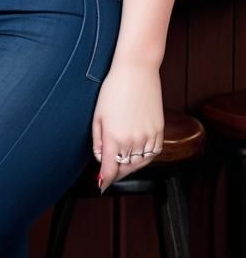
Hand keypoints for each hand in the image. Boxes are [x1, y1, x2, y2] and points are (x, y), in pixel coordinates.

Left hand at [92, 61, 163, 191]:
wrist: (136, 73)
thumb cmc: (112, 90)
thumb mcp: (98, 115)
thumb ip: (98, 140)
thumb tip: (100, 158)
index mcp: (114, 137)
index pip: (110, 169)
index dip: (105, 179)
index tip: (101, 184)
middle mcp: (132, 141)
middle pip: (125, 168)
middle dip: (117, 172)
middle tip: (110, 173)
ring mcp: (148, 137)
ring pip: (141, 163)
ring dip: (131, 166)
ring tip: (123, 165)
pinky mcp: (159, 131)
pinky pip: (154, 153)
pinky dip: (145, 157)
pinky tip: (138, 155)